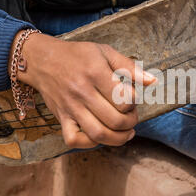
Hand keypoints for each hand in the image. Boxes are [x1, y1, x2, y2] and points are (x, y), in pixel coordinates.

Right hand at [9, 32, 155, 148]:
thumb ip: (130, 67)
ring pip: (98, 134)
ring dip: (118, 138)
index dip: (134, 103)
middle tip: (131, 116)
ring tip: (126, 132)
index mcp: (95, 73)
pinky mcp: (61, 118)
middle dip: (131, 122)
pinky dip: (90, 143)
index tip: (132, 98)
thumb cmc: (77, 55)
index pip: (124, 100)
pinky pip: (74, 140)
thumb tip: (153, 81)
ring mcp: (70, 108)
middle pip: (115, 121)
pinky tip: (100, 135)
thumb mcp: (105, 52)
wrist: (41, 59)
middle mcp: (82, 92)